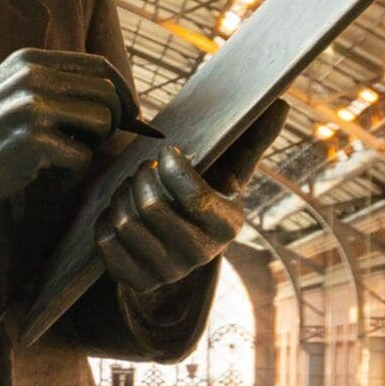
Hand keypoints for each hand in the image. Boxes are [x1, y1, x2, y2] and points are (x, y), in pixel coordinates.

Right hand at [0, 48, 122, 203]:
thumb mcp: (10, 91)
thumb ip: (54, 86)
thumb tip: (118, 99)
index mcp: (29, 60)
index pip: (99, 66)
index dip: (122, 92)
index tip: (128, 115)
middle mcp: (32, 77)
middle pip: (108, 93)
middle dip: (115, 121)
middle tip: (96, 142)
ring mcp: (31, 107)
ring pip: (102, 123)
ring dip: (92, 148)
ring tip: (64, 158)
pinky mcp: (32, 142)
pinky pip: (81, 158)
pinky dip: (70, 175)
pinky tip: (46, 177)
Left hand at [96, 146, 248, 289]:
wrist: (178, 246)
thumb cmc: (205, 194)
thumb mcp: (230, 171)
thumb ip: (251, 139)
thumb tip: (279, 104)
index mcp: (227, 227)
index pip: (194, 197)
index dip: (172, 168)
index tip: (166, 152)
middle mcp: (200, 256)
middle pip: (151, 207)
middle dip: (141, 178)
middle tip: (143, 168)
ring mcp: (167, 273)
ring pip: (125, 223)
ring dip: (121, 195)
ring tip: (130, 186)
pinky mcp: (137, 282)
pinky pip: (106, 243)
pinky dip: (105, 219)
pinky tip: (118, 210)